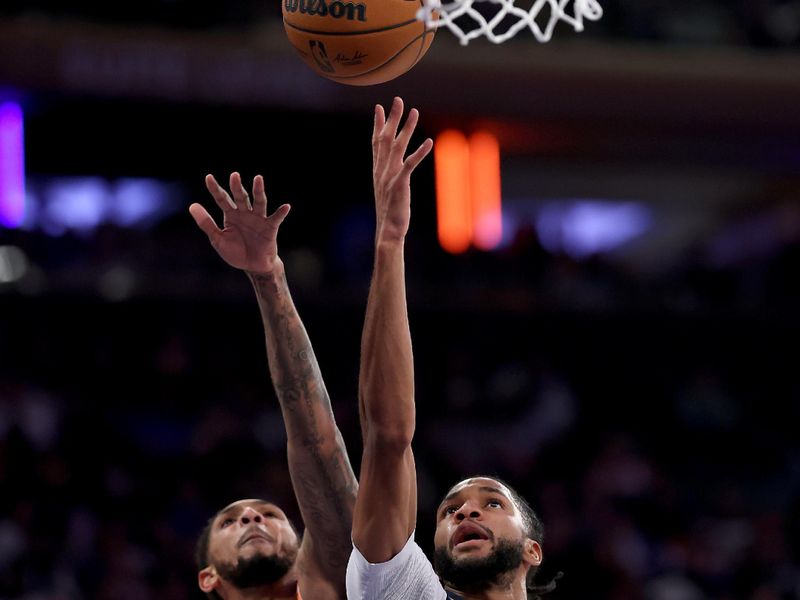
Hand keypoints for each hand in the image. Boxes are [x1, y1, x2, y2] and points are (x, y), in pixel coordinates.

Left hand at [189, 172, 290, 273]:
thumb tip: (192, 205)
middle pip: (240, 197)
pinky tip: (286, 207)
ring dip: (258, 191)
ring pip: (258, 202)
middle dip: (237, 186)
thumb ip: (206, 223)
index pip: (222, 199)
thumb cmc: (236, 252)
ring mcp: (258, 219)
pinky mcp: (270, 228)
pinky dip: (281, 213)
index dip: (215, 189)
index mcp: (231, 215)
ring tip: (258, 178)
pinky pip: (276, 218)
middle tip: (234, 175)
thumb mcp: (217, 239)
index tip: (208, 177)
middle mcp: (245, 213)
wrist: (253, 266)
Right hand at [372, 97, 432, 242]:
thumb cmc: (390, 215)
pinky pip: (409, 165)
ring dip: (406, 128)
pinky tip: (429, 142)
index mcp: (378, 171)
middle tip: (397, 100)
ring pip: (397, 147)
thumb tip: (394, 172)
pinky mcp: (400, 185)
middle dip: (392, 118)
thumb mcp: (388, 192)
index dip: (378, 124)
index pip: (376, 143)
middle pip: (385, 139)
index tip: (378, 107)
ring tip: (414, 111)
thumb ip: (390, 178)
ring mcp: (389, 177)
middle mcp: (382, 171)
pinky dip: (419, 153)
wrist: (388, 232)